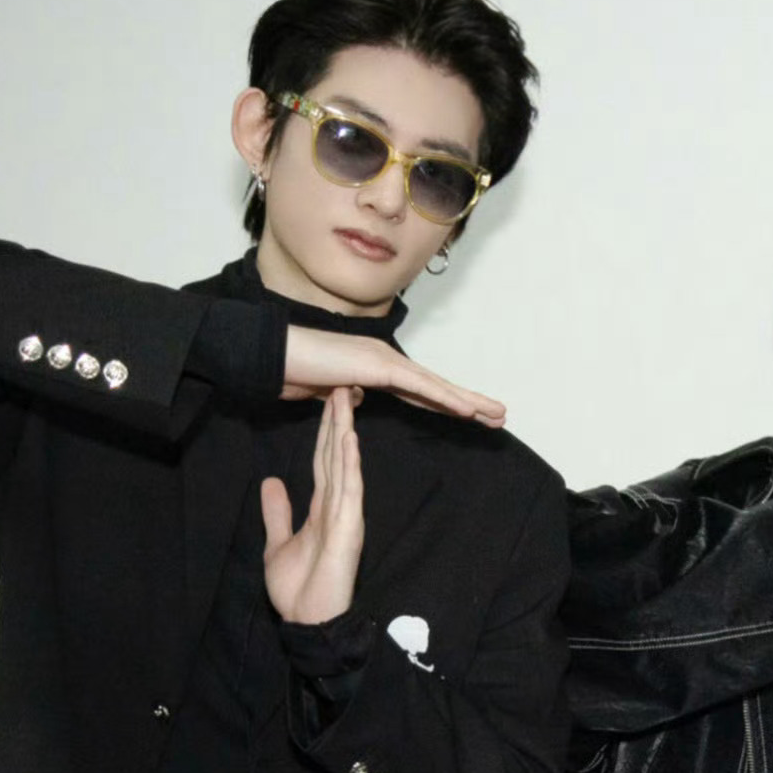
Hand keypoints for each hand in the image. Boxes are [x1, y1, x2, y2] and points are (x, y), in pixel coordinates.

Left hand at [257, 386, 367, 625]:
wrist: (308, 621)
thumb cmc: (298, 589)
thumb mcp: (278, 542)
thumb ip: (277, 512)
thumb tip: (271, 481)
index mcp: (322, 509)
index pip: (324, 461)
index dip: (325, 431)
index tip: (329, 401)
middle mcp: (337, 507)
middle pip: (336, 455)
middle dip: (338, 420)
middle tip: (342, 385)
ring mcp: (345, 516)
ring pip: (345, 466)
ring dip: (345, 432)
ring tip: (346, 400)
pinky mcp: (349, 528)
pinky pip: (349, 490)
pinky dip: (349, 464)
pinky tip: (349, 440)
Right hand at [281, 323, 505, 425]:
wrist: (273, 358)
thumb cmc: (296, 372)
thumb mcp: (330, 392)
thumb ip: (349, 394)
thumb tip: (360, 398)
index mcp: (377, 368)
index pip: (421, 391)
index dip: (447, 403)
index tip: (471, 415)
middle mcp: (386, 361)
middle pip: (436, 387)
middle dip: (469, 402)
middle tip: (499, 414)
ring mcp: (384, 361)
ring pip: (436, 386)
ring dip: (468, 401)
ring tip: (496, 414)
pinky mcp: (378, 367)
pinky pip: (419, 387)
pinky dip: (445, 398)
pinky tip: (468, 410)